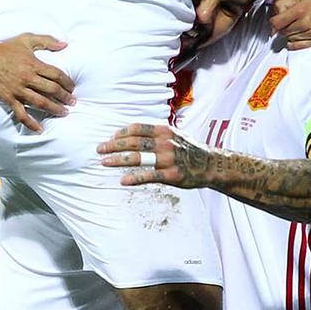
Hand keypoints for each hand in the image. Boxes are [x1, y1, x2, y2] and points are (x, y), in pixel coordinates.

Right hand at [0, 34, 75, 132]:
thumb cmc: (6, 49)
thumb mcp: (27, 39)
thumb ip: (47, 40)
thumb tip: (64, 44)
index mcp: (34, 64)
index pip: (56, 75)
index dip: (67, 82)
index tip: (72, 88)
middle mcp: (27, 78)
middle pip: (52, 90)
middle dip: (65, 97)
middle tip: (72, 102)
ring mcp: (18, 90)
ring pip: (40, 102)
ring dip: (54, 109)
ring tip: (63, 113)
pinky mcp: (9, 99)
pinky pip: (21, 113)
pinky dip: (31, 123)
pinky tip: (39, 129)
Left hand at [98, 124, 212, 187]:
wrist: (211, 165)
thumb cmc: (189, 149)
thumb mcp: (174, 134)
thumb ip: (155, 133)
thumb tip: (132, 132)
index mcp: (164, 130)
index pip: (137, 128)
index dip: (121, 133)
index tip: (110, 138)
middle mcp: (165, 142)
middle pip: (133, 142)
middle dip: (113, 145)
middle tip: (99, 149)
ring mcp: (168, 159)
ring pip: (138, 158)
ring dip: (118, 160)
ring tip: (104, 162)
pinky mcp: (171, 175)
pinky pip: (149, 176)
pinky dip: (134, 178)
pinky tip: (123, 181)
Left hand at [270, 0, 310, 50]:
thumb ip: (283, 3)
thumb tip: (272, 13)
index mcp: (299, 10)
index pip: (276, 23)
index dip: (272, 22)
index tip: (274, 21)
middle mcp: (305, 23)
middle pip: (282, 31)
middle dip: (281, 26)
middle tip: (287, 20)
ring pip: (288, 39)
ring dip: (288, 33)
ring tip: (295, 25)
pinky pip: (297, 46)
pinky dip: (293, 42)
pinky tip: (295, 35)